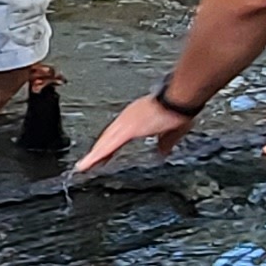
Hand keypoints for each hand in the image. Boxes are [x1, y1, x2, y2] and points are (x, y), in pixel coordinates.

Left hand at [75, 89, 198, 171]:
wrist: (181, 98)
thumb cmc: (179, 109)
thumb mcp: (171, 131)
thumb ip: (165, 143)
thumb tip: (162, 152)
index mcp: (136, 118)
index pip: (117, 136)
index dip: (108, 147)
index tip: (103, 156)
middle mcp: (127, 118)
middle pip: (107, 138)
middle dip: (98, 152)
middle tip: (87, 164)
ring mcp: (126, 122)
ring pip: (104, 142)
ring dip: (94, 155)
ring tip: (84, 167)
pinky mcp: (128, 128)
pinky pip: (108, 145)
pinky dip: (97, 155)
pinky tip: (89, 163)